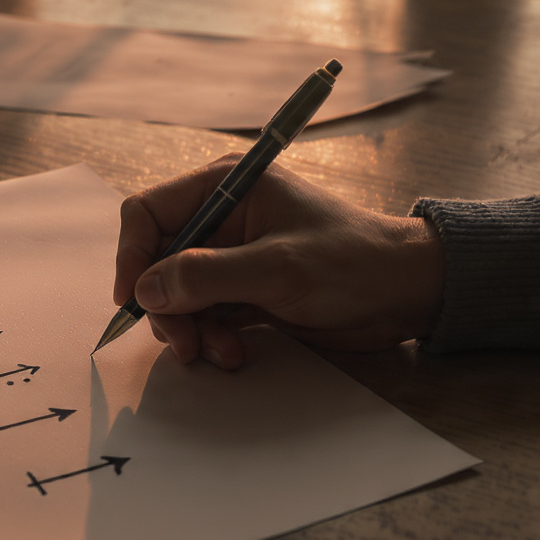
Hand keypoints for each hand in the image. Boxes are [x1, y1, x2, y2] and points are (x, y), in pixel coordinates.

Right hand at [113, 155, 444, 367]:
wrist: (407, 294)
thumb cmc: (353, 264)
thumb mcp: (278, 269)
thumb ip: (207, 277)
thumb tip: (145, 290)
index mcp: (226, 186)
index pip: (148, 212)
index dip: (132, 254)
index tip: (133, 300)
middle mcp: (221, 218)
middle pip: (156, 260)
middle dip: (164, 305)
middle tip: (184, 343)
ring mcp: (231, 257)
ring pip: (175, 294)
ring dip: (189, 328)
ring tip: (219, 353)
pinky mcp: (243, 290)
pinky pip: (202, 315)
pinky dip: (209, 337)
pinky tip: (234, 352)